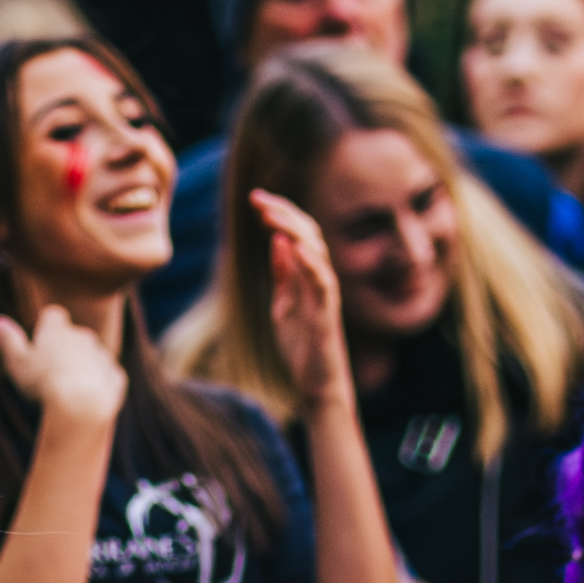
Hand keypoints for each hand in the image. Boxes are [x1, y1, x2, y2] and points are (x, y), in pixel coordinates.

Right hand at [0, 303, 128, 429]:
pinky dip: (98, 384)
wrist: (81, 404)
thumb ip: (8, 341)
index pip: (52, 316)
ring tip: (68, 390)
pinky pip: (106, 376)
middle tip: (50, 371)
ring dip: (82, 367)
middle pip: (74, 336)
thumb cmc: (44, 381)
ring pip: (92, 356)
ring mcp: (102, 356)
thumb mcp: (17, 362)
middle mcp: (83, 336)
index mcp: (58, 330)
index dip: (46, 327)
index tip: (40, 342)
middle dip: (65, 349)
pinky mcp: (115, 377)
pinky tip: (87, 399)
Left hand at [251, 190, 355, 411]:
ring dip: (293, 230)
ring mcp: (326, 295)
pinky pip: (323, 282)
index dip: (280, 214)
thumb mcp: (284, 305)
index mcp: (308, 276)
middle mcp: (320, 280)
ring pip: (316, 252)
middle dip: (283, 213)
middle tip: (258, 199)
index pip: (298, 234)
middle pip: (307, 234)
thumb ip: (283, 275)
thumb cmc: (303, 346)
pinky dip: (309, 262)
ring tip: (271, 215)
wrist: (316, 383)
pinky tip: (294, 245)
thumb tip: (277, 242)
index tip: (256, 199)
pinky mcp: (327, 314)